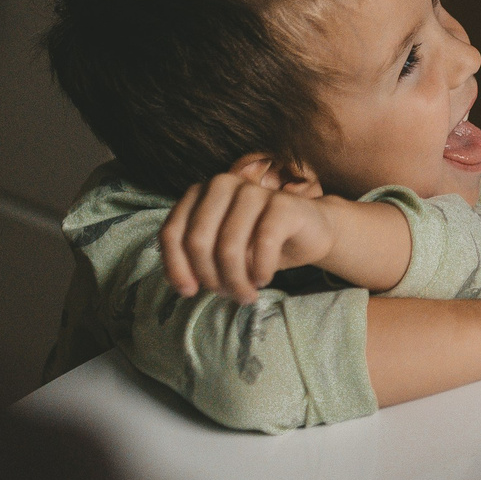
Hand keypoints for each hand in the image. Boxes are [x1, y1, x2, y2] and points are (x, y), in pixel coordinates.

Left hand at [160, 164, 337, 304]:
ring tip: (247, 295)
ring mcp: (253, 190)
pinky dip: (260, 270)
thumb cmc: (258, 244)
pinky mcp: (282, 203)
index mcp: (200, 193)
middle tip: (228, 295)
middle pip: (198, 241)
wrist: (308, 232)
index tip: (190, 292)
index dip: (176, 267)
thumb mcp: (220, 252)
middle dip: (211, 278)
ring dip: (237, 282)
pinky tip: (264, 279)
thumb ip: (196, 260)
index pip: (172, 232)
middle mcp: (222, 184)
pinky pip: (263, 244)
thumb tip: (184, 284)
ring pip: (229, 247)